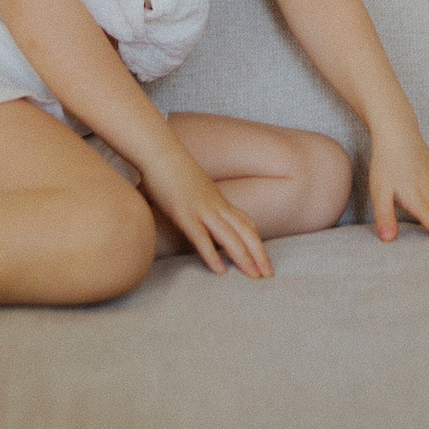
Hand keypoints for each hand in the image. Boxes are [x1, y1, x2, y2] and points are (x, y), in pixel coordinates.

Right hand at [145, 154, 272, 277]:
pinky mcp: (184, 213)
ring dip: (243, 258)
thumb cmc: (172, 170)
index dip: (257, 242)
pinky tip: (220, 271)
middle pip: (245, 232)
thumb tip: (202, 213)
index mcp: (218, 200)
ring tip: (254, 277)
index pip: (245, 223)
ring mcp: (201, 209)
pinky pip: (201, 237)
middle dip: (259, 254)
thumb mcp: (194, 187)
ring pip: (229, 236)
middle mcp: (215, 205)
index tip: (265, 260)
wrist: (159, 151)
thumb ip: (201, 200)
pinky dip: (212, 255)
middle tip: (269, 275)